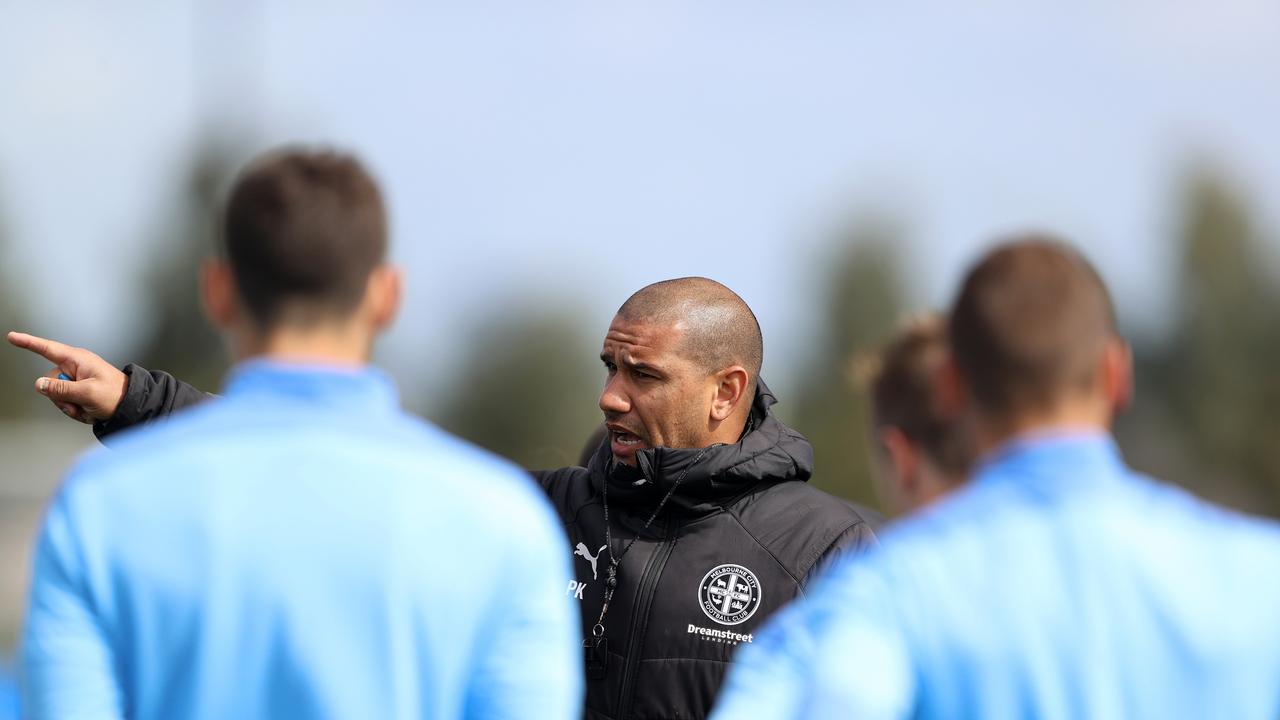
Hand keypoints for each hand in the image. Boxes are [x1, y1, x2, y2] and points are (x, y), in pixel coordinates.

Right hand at [6, 331, 128, 423]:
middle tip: (81, 403)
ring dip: (71, 407)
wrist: (131, 406)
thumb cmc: (116, 395)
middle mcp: (75, 367)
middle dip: (62, 398)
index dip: (29, 343)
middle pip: (50, 382)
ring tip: (88, 407)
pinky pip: (66, 403)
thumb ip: (61, 389)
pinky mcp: (79, 391)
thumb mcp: (87, 393)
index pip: (48, 349)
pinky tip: (90, 411)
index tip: (12, 336)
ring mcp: (77, 379)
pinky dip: (76, 411)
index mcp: (78, 360)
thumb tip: (39, 384)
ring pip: (57, 396)